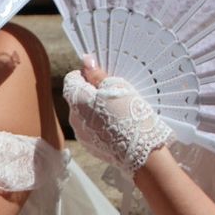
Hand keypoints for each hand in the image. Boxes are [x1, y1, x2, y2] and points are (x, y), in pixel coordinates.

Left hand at [62, 59, 172, 173]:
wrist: (142, 154)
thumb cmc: (131, 115)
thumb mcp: (117, 87)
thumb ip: (98, 74)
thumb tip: (86, 60)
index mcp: (77, 99)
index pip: (72, 79)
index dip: (87, 75)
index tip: (103, 78)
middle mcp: (73, 118)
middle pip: (78, 97)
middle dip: (93, 93)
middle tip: (115, 95)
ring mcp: (81, 135)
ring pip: (85, 115)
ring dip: (97, 110)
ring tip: (120, 112)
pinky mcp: (91, 147)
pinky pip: (92, 130)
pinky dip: (101, 125)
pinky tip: (118, 127)